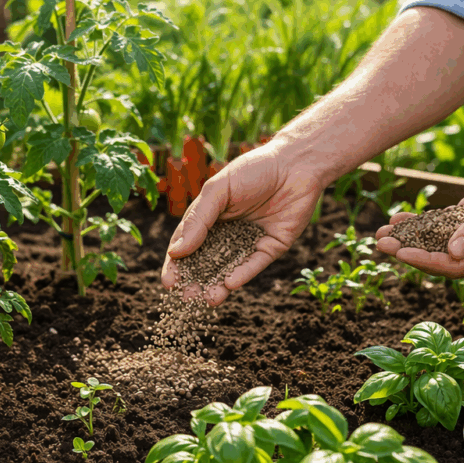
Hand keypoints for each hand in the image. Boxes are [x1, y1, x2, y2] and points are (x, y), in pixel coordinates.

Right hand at [161, 138, 327, 304]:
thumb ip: (198, 220)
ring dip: (219, 285)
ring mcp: (249, 241)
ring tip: (210, 299)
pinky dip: (243, 274)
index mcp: (209, 217)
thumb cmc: (253, 170)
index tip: (168, 282)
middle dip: (196, 281)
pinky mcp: (272, 246)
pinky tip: (231, 283)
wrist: (295, 163)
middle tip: (187, 297)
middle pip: (207, 262)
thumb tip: (176, 252)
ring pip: (230, 268)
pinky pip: (255, 264)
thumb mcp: (218, 191)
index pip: (187, 244)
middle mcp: (228, 231)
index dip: (177, 264)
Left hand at [374, 147, 463, 276]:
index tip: (401, 254)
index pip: (456, 265)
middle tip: (379, 242)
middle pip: (441, 256)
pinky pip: (440, 224)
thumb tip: (453, 251)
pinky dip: (421, 222)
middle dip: (409, 250)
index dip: (426, 261)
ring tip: (381, 232)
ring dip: (409, 237)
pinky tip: (398, 219)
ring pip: (437, 240)